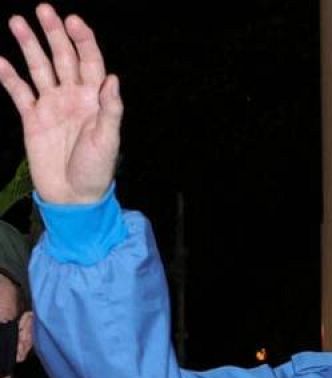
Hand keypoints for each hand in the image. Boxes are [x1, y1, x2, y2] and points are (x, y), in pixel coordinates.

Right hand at [0, 4, 120, 203]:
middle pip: (63, 57)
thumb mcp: (108, 141)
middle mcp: (73, 97)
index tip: (73, 20)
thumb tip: (113, 79)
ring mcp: (51, 105)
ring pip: (39, 68)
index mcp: (95, 100)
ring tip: (16, 21)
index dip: (83, 40)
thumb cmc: (97, 171)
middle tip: (43, 9)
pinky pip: (18, 92)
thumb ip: (110, 110)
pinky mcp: (32, 118)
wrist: (72, 196)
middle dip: (53, 34)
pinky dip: (8, 76)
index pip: (90, 62)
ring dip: (29, 45)